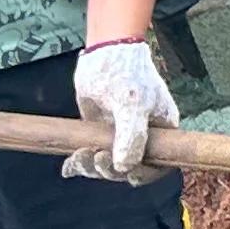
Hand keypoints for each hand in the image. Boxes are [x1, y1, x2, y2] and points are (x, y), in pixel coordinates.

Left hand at [67, 38, 178, 181]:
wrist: (104, 54)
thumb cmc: (126, 75)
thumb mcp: (132, 105)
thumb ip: (132, 137)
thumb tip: (126, 168)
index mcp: (161, 132)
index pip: (159, 165)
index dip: (145, 174)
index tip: (128, 173)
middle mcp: (142, 137)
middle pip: (128, 169)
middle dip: (110, 169)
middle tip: (95, 158)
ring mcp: (119, 136)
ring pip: (107, 165)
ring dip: (91, 167)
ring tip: (78, 156)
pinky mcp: (98, 133)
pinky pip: (89, 155)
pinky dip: (78, 164)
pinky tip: (68, 168)